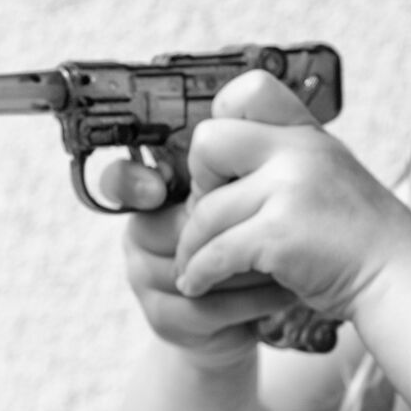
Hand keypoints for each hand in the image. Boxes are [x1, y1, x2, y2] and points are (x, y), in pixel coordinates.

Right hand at [98, 78, 304, 367]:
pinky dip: (252, 301)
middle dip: (224, 228)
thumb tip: (251, 88)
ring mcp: (148, 282)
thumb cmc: (253, 239)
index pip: (119, 182)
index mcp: (155, 197)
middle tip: (267, 223)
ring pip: (192, 270)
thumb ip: (240, 146)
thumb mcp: (247, 192)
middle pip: (166, 228)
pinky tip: (286, 291)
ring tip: (290, 258)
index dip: (128, 183)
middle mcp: (141, 237)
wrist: (254, 308)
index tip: (154, 187)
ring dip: (247, 265)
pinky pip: (207, 308)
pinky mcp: (167, 321)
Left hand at [172, 71, 410, 319]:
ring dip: (191, 247)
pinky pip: (216, 251)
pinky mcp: (281, 233)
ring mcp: (291, 190)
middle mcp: (299, 151)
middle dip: (198, 183)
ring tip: (191, 267)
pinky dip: (200, 273)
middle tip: (209, 215)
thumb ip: (286, 160)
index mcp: (308, 134)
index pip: (250, 89)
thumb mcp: (329, 176)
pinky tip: (198, 284)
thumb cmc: (358, 238)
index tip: (223, 167)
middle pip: (208, 142)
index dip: (222, 122)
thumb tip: (218, 166)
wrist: (399, 277)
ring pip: (206, 211)